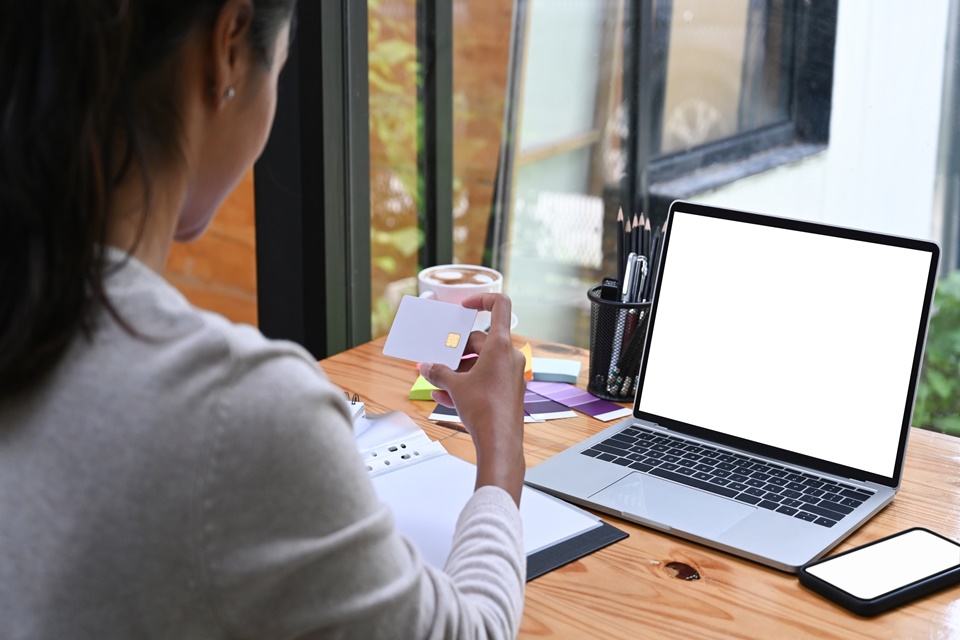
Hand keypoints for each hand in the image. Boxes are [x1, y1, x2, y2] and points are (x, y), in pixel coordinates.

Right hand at [419, 293, 526, 504]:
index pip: (499, 306)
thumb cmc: (486, 411)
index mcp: (501, 346)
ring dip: (459, 369)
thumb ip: (439, 373)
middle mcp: (510, 357)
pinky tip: (444, 396)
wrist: (500, 443)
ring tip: (437, 379)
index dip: (481, 300)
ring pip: (481, 363)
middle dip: (457, 349)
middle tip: (439, 357)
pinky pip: (485, 381)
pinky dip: (467, 384)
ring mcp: (511, 375)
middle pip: (481, 341)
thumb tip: (428, 367)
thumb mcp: (454, 386)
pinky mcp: (508, 392)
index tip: (466, 306)